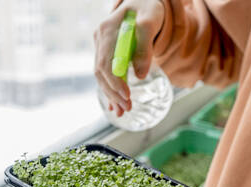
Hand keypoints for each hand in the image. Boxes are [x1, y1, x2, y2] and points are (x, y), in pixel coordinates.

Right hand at [94, 0, 164, 116]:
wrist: (143, 1)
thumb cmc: (148, 8)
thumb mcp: (150, 22)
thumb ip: (145, 47)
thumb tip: (140, 74)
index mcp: (107, 30)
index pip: (105, 63)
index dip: (115, 82)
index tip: (127, 96)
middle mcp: (100, 39)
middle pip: (101, 72)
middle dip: (113, 93)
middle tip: (126, 108)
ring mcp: (102, 46)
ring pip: (102, 76)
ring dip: (111, 95)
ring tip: (122, 111)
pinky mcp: (107, 52)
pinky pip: (106, 74)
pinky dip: (111, 90)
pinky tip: (114, 105)